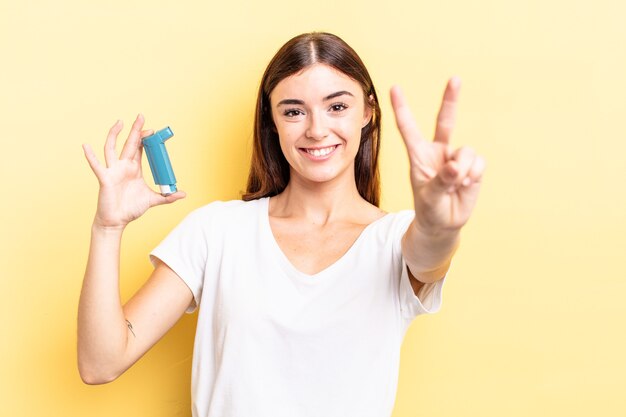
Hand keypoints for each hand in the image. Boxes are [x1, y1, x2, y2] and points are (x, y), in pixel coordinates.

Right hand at [82, 114, 185, 228]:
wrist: (117, 221)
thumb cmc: (131, 209)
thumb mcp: (153, 200)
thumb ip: (167, 197)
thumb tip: (183, 194)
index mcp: (134, 169)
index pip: (140, 149)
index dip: (145, 139)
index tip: (153, 131)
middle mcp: (123, 166)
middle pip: (129, 144)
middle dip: (135, 130)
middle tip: (141, 116)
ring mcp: (113, 171)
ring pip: (112, 148)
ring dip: (114, 135)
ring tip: (120, 122)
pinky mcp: (105, 179)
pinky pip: (97, 166)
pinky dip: (90, 156)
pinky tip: (86, 146)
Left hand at [391, 78, 484, 233]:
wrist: (444, 224)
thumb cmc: (430, 209)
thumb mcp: (429, 197)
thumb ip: (442, 181)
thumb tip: (457, 166)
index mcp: (419, 155)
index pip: (408, 128)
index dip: (402, 108)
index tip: (394, 88)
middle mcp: (438, 151)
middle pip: (445, 120)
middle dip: (451, 99)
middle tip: (455, 78)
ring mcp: (456, 157)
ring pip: (465, 151)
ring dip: (462, 171)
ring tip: (455, 186)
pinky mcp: (472, 166)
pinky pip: (478, 162)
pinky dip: (473, 175)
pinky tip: (466, 185)